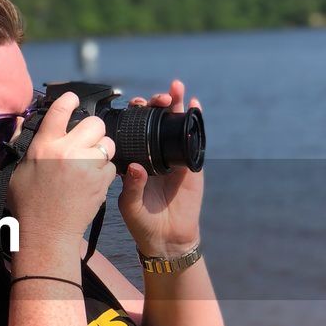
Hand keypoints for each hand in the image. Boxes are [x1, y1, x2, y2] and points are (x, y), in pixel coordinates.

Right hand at [8, 90, 118, 246]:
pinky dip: (105, 171)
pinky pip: (112, 166)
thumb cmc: (28, 203)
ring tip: (90, 162)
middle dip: (92, 130)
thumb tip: (22, 119)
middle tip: (85, 141)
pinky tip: (92, 180)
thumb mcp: (16, 170)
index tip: (73, 100)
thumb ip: (21, 143)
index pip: (61, 109)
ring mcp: (86, 166)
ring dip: (101, 150)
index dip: (70, 100)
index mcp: (44, 146)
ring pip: (107, 143)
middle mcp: (67, 151)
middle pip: (94, 123)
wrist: (47, 232)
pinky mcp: (101, 181)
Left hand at [117, 79, 202, 255]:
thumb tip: (135, 167)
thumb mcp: (130, 204)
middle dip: (155, 105)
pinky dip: (195, 120)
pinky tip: (195, 105)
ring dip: (176, 104)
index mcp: (134, 159)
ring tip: (176, 88)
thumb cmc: (142, 221)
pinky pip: (194, 139)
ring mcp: (173, 156)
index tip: (132, 105)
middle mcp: (153, 153)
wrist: (167, 238)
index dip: (133, 115)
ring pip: (174, 125)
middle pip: (154, 122)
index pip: (132, 130)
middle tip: (156, 99)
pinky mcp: (191, 163)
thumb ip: (131, 186)